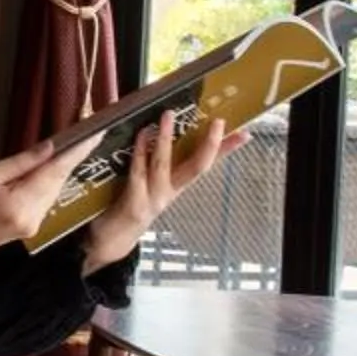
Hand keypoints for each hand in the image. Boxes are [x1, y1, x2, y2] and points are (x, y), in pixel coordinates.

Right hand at [0, 136, 82, 314]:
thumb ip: (19, 163)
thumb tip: (49, 148)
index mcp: (19, 205)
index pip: (55, 173)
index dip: (77, 151)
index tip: (96, 133)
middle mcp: (32, 219)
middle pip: (58, 182)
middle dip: (72, 157)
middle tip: (89, 131)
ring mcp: (31, 226)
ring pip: (53, 190)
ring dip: (62, 169)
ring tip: (77, 143)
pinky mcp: (26, 226)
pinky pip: (43, 198)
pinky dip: (49, 181)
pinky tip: (52, 165)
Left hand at [79, 118, 235, 273]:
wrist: (111, 241)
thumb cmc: (131, 205)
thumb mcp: (151, 185)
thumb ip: (157, 162)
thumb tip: (158, 130)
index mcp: (177, 186)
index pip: (207, 164)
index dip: (226, 150)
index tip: (244, 133)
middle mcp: (170, 193)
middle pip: (197, 167)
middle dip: (210, 145)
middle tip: (219, 122)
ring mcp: (153, 199)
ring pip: (164, 164)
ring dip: (165, 138)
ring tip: (168, 115)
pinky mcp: (134, 204)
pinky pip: (138, 172)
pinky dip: (140, 152)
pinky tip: (141, 134)